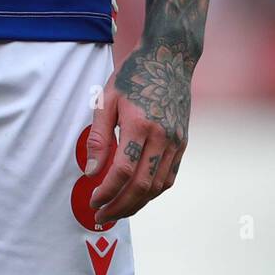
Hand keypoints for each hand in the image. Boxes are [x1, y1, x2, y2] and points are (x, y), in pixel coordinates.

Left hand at [83, 39, 193, 222]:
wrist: (169, 58)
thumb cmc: (133, 76)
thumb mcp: (107, 99)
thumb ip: (99, 137)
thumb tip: (91, 171)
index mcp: (140, 124)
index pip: (123, 171)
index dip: (107, 191)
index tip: (93, 201)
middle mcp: (162, 136)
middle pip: (143, 186)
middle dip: (120, 206)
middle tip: (102, 216)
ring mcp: (176, 141)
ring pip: (158, 186)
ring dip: (137, 203)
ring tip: (117, 209)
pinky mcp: (183, 142)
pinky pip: (169, 176)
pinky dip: (154, 191)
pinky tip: (138, 194)